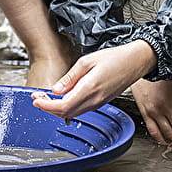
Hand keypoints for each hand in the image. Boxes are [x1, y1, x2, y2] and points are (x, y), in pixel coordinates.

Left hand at [32, 41, 155, 120]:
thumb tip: (56, 89)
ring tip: (47, 98)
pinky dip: (69, 107)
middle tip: (38, 98)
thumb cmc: (115, 58)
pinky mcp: (101, 102)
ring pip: (73, 113)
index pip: (63, 106)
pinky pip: (81, 110)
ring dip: (58, 108)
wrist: (135, 61)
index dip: (46, 106)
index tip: (36, 101)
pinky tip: (63, 97)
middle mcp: (95, 100)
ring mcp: (99, 103)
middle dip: (49, 108)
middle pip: (66, 113)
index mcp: (90, 88)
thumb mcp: (87, 61)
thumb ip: (70, 77)